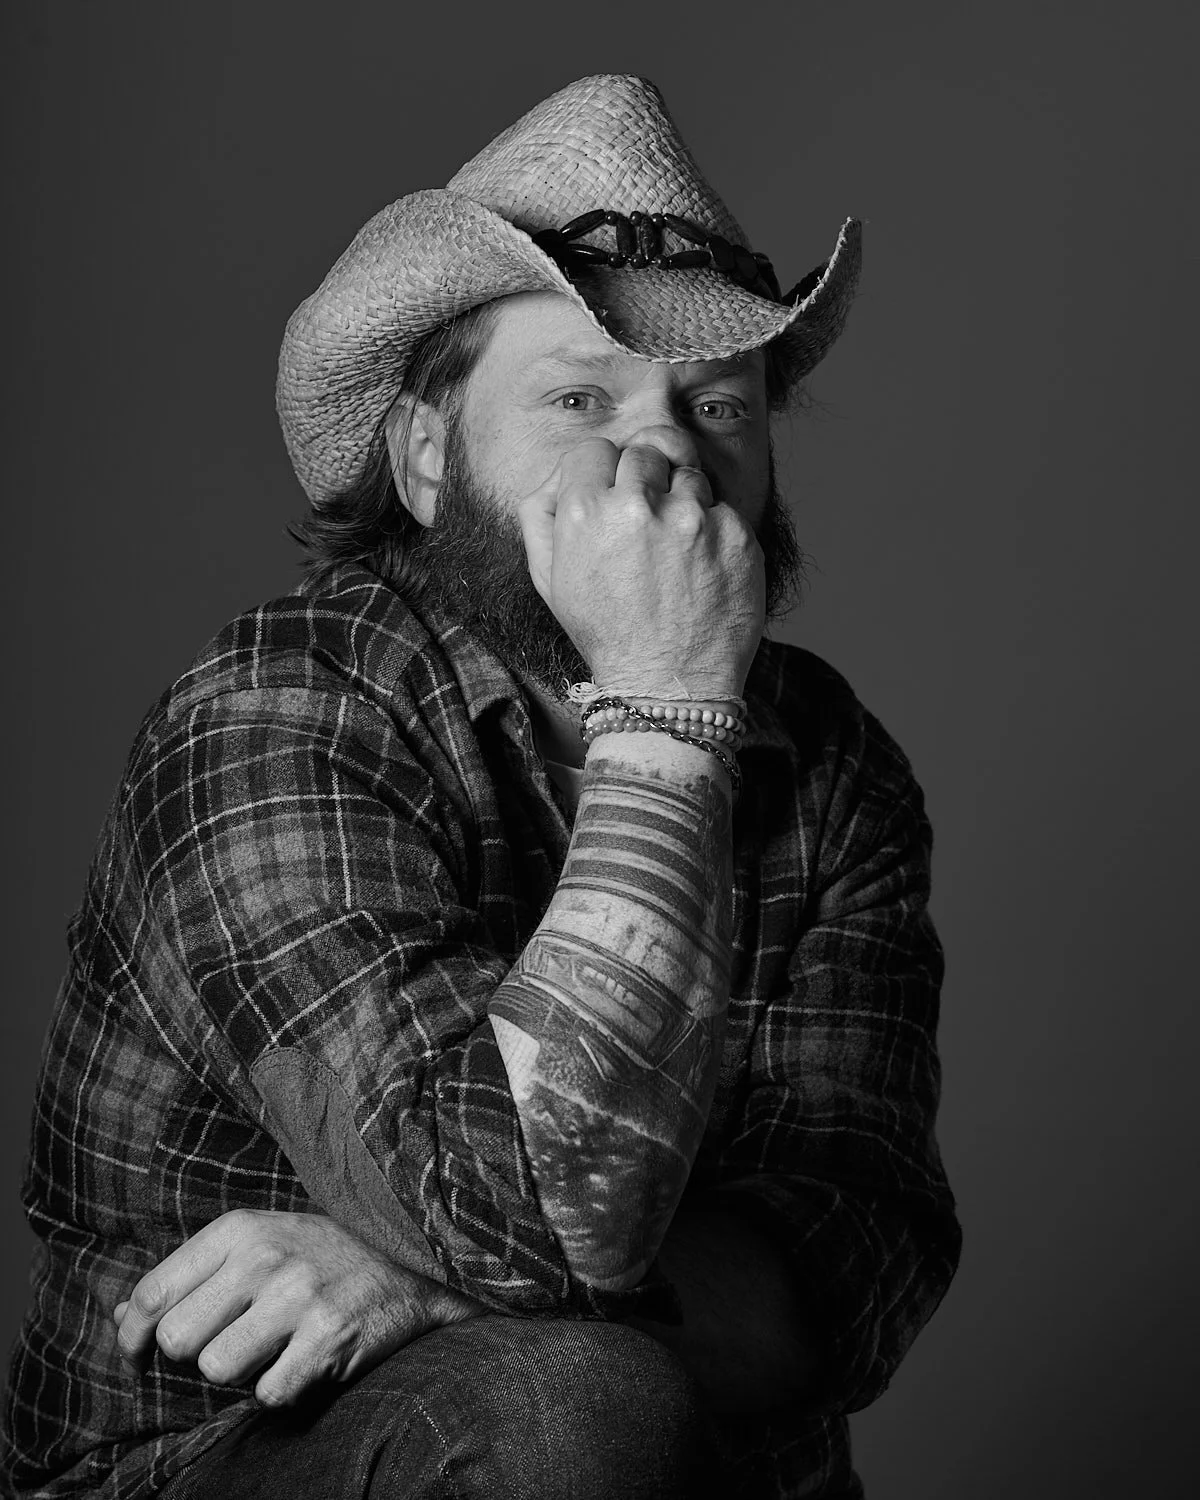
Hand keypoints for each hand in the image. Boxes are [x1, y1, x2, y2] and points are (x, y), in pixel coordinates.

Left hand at [114, 1209, 482, 1405]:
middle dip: (196, 1355)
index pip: (151, 1294)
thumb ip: (189, 1279)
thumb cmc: (319, 1261)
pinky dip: (280, 1391)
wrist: (411, 1270)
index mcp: (239, 1228)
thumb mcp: (255, 1248)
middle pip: (177, 1340)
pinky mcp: (329, 1336)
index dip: (133, 1338)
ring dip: (238, 1375)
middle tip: (231, 1343)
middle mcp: (265, 1255)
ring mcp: (299, 1295)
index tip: (140, 1356)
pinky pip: (267, 1394)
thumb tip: (120, 1318)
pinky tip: (303, 1363)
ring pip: (216, 1370)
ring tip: (270, 1351)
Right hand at [518, 430, 765, 698]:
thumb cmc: (606, 633)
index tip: (611, 499)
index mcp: (585, 513)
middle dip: (643, 481)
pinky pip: (723, 508)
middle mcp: (637, 507)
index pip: (595, 449)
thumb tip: (560, 474)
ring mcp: (692, 519)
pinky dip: (714, 531)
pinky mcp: (735, 535)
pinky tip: (701, 568)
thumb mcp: (549, 580)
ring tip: (674, 551)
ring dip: (681, 502)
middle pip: (643, 451)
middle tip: (644, 525)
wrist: (668, 687)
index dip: (602, 474)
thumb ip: (541, 515)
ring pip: (687, 472)